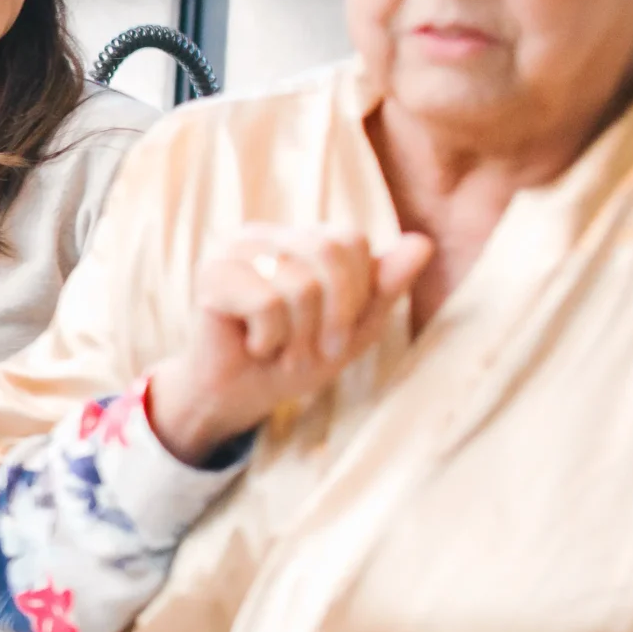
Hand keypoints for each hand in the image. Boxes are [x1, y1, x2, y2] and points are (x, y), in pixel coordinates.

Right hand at [146, 224, 432, 463]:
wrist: (236, 397)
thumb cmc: (293, 359)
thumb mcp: (353, 328)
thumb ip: (385, 287)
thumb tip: (422, 242)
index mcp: (298, 239)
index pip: (349, 240)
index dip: (355, 293)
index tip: (338, 336)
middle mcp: (263, 234)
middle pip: (328, 253)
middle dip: (333, 315)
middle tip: (314, 352)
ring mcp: (232, 251)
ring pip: (300, 284)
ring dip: (300, 336)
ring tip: (282, 352)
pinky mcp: (210, 275)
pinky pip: (266, 303)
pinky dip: (270, 339)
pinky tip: (254, 345)